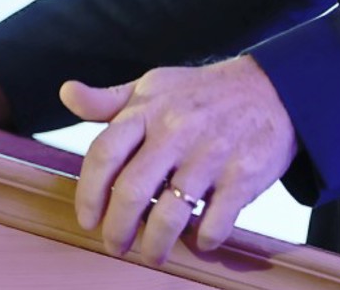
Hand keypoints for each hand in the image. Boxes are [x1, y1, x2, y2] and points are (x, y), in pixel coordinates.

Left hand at [61, 57, 296, 264]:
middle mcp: (175, 131)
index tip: (87, 219)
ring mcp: (210, 154)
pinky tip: (198, 240)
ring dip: (155, 244)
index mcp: (147, 110)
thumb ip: (109, 100)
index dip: (89, 193)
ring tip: (151, 254)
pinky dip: (203, 239)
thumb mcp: (154, 85)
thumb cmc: (203, 92)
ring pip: (170, 214)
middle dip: (117, 229)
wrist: (273, 89)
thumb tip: (67, 94)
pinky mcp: (242, 176)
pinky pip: (215, 221)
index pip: (104, 154)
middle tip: (114, 245)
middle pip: (131, 191)